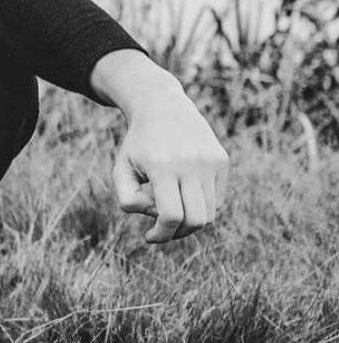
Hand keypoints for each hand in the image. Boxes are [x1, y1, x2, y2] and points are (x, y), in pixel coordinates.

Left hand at [111, 90, 228, 243]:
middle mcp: (191, 163)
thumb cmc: (138, 144)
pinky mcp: (222, 159)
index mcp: (162, 166)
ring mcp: (210, 161)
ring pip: (209, 213)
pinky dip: (202, 205)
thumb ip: (128, 199)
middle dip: (179, 233)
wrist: (161, 106)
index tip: (149, 237)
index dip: (162, 234)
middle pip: (196, 220)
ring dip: (191, 221)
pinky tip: (184, 194)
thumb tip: (156, 217)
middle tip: (164, 228)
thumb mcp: (121, 168)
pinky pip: (218, 199)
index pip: (171, 216)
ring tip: (172, 209)